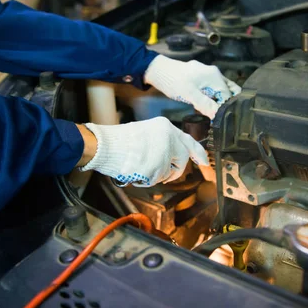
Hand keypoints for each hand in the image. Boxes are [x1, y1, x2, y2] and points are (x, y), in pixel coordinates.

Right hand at [79, 117, 208, 186]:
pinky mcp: (156, 167)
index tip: (204, 161)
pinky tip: (135, 171)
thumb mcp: (146, 133)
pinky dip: (145, 180)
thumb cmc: (120, 141)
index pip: (188, 141)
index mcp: (165, 127)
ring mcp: (164, 153)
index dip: (197, 153)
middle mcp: (168, 138)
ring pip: (168, 172)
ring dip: (156, 175)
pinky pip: (156, 180)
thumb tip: (172, 156)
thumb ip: (162, 141)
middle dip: (174, 171)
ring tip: (140, 167)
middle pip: (181, 160)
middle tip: (164, 174)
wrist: (104, 145)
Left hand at [144, 55, 241, 118]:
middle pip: (229, 92)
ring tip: (210, 112)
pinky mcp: (202, 79)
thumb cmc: (173, 81)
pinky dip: (211, 98)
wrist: (158, 70)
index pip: (228, 96)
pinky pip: (212, 89)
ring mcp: (208, 75)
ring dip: (218, 102)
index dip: (225, 108)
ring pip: (220, 91)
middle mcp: (214, 74)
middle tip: (217, 116)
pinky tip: (203, 106)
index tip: (219, 119)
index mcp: (214, 76)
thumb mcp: (189, 95)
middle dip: (225, 104)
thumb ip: (206, 105)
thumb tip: (218, 117)